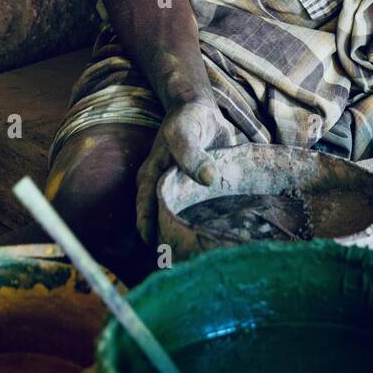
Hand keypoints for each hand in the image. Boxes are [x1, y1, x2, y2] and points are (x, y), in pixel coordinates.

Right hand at [135, 97, 228, 243]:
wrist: (200, 109)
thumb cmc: (186, 119)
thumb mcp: (184, 131)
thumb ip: (191, 153)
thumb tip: (206, 179)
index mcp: (151, 180)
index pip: (147, 216)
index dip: (154, 236)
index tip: (167, 256)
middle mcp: (163, 190)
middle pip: (164, 225)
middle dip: (174, 245)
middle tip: (192, 264)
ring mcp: (182, 193)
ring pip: (184, 221)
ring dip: (193, 237)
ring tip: (208, 257)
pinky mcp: (200, 191)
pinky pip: (203, 213)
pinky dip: (209, 224)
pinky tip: (225, 236)